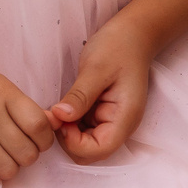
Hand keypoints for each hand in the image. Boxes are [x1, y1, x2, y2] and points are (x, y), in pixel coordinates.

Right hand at [0, 68, 57, 186]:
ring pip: (8, 170)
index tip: (32, 141)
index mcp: (1, 92)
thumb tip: (58, 125)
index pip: (40, 127)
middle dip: (24, 158)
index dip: (42, 141)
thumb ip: (26, 108)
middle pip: (27, 153)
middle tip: (10, 151)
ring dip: (6, 170)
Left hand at [50, 17, 153, 162]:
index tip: (60, 118)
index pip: (99, 150)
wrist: (132, 34)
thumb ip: (80, 95)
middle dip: (68, 139)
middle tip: (55, 113)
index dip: (74, 142)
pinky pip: (81, 130)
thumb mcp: (96, 68)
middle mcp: (118, 126)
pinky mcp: (100, 115)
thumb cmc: (117, 47)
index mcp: (124, 119)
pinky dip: (69, 124)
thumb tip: (60, 117)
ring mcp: (109, 122)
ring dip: (67, 132)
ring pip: (83, 144)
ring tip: (57, 108)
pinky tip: (62, 106)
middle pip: (90, 153)